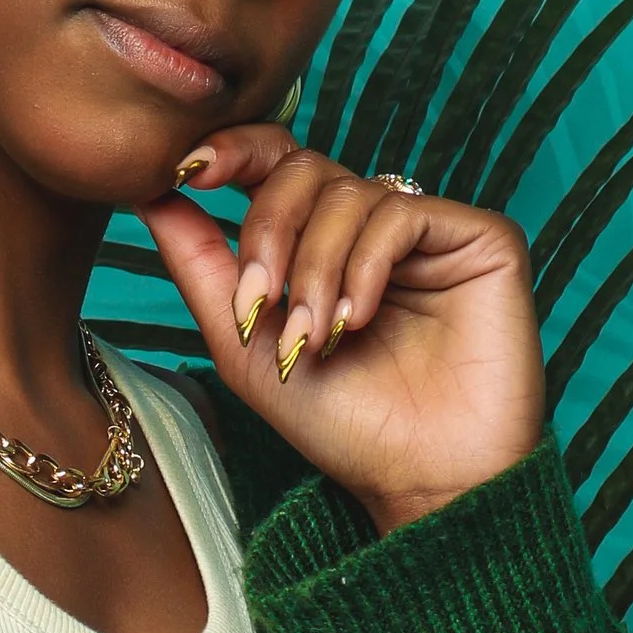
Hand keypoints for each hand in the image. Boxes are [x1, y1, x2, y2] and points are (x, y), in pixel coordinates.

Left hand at [144, 128, 545, 532]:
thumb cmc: (340, 424)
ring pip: (347, 193)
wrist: (422, 480)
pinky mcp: (482, 237)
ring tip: (316, 338)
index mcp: (323, 243)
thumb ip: (200, 266)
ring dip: (314, 269)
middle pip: (303, 169)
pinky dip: (364, 266)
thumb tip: (150, 193)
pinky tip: (357, 320)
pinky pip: (400, 213)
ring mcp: (429, 230)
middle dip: (267, 232)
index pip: (277, 164)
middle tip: (263, 304)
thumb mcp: (244, 344)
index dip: (234, 152)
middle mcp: (376, 226)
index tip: (188, 171)